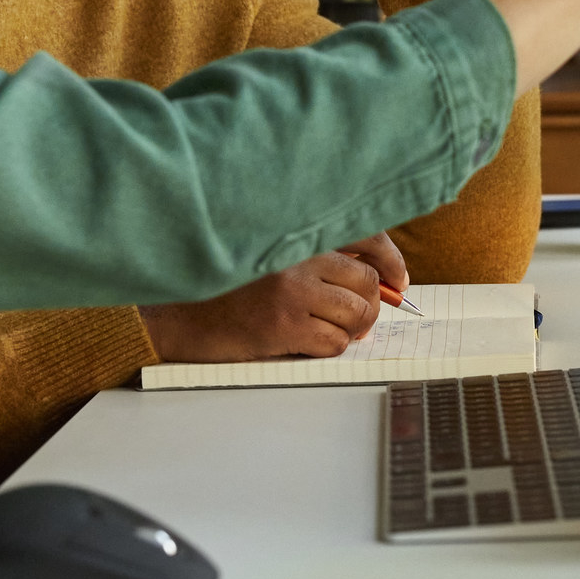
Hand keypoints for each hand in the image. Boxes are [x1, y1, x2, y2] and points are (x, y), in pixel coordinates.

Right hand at [140, 236, 402, 360]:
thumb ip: (316, 255)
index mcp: (297, 231)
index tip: (398, 280)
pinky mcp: (283, 326)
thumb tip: (377, 277)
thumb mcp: (272, 254)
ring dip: (355, 328)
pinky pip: (335, 342)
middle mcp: (297, 255)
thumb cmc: (228, 286)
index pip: (366, 235)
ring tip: (339, 330)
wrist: (181, 314)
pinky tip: (311, 341)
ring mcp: (291, 291)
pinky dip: (332, 346)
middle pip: (367, 281)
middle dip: (372, 304)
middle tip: (362, 317)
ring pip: (357, 314)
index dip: (390, 260)